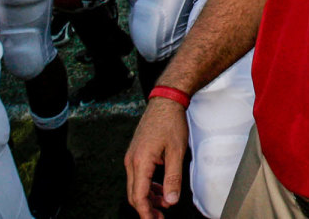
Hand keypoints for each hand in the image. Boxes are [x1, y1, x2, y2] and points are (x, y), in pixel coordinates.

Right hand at [124, 98, 188, 218]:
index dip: (146, 212)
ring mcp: (132, 156)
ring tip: (164, 203)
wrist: (166, 101)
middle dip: (147, 208)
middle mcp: (132, 161)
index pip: (138, 196)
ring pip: (136, 185)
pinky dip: (149, 185)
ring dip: (149, 197)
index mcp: (140, 162)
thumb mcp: (176, 152)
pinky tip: (161, 188)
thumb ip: (173, 178)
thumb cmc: (171, 122)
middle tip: (160, 217)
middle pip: (134, 193)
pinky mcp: (137, 153)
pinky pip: (139, 175)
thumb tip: (171, 200)